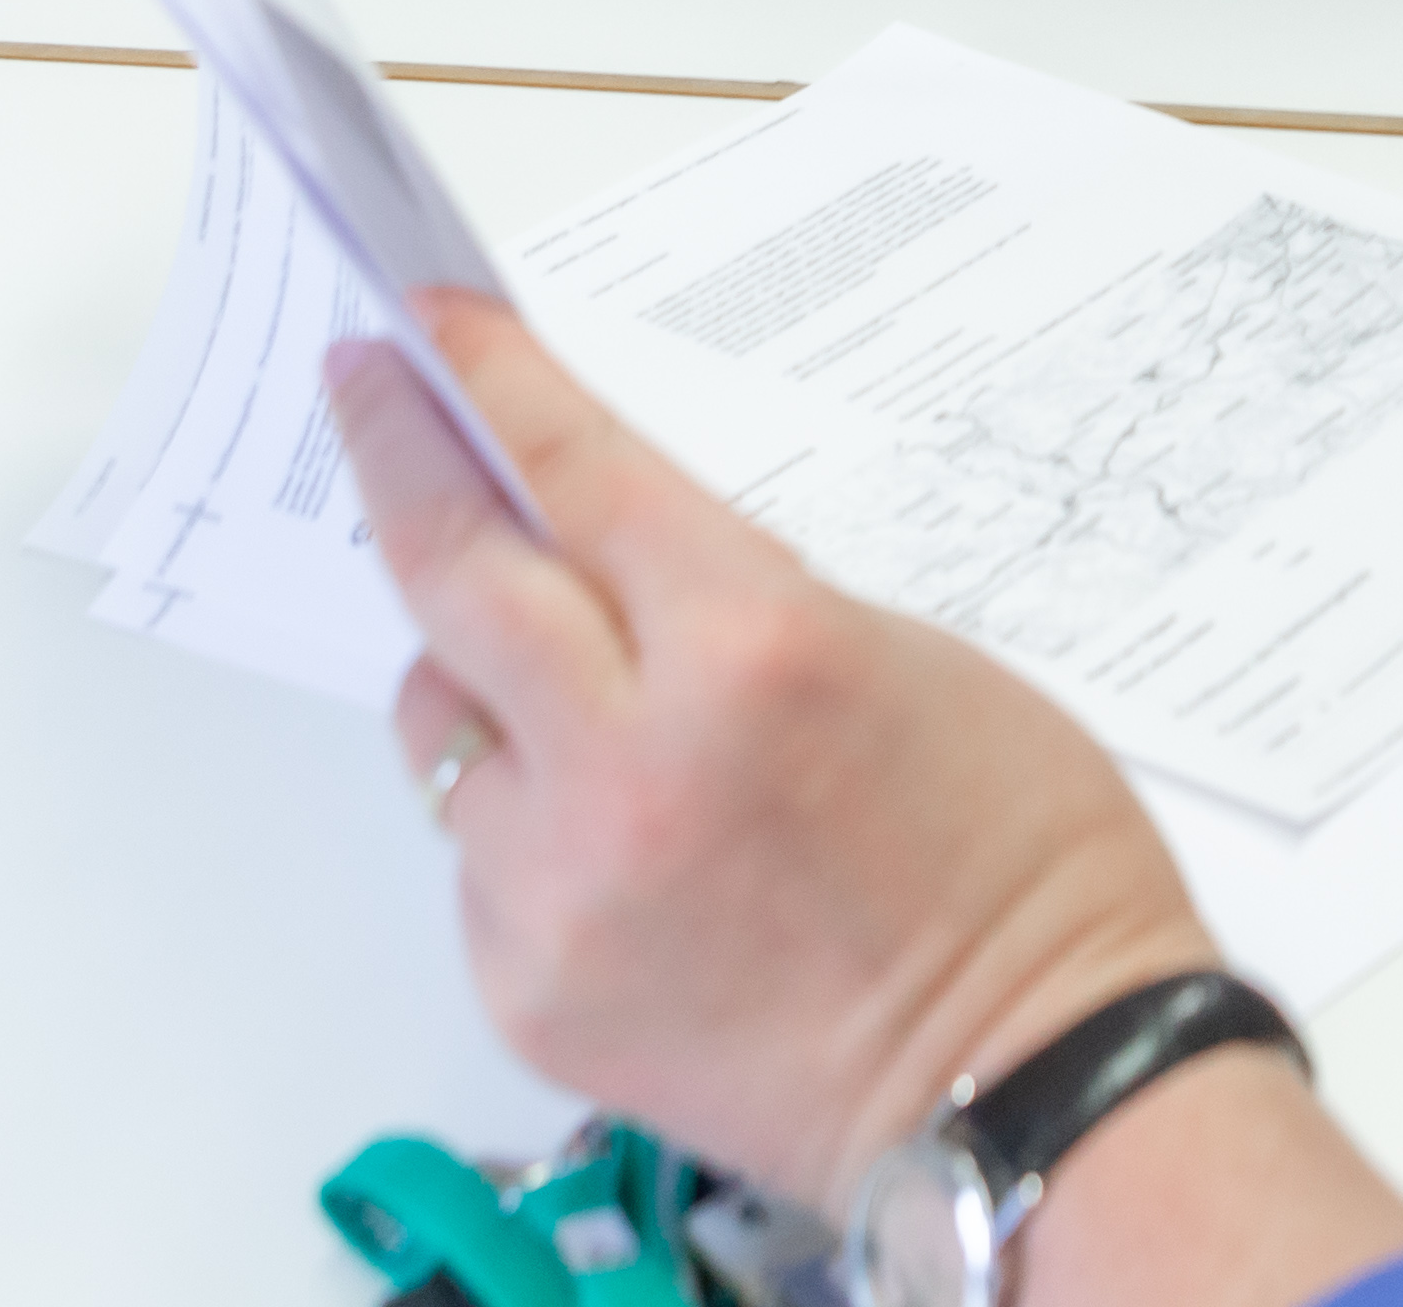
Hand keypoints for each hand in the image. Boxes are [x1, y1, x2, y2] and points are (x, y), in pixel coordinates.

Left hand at [332, 290, 1402, 1300]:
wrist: (1032, 1079)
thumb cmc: (1023, 861)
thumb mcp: (902, 660)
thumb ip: (733, 603)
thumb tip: (602, 555)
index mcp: (752, 649)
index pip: (571, 476)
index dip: (491, 383)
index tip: (428, 322)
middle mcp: (631, 762)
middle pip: (455, 576)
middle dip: (403, 462)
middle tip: (370, 394)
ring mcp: (563, 886)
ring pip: (441, 723)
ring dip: (476, 673)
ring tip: (552, 677)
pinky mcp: (530, 989)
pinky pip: (478, 857)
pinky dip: (523, 821)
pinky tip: (620, 840)